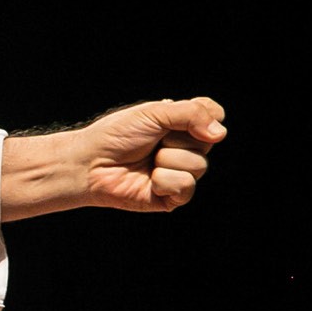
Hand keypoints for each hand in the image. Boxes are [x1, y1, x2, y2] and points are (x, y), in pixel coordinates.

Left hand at [1, 97, 225, 219]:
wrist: (91, 163)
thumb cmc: (117, 135)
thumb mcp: (154, 113)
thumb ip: (190, 114)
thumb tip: (220, 133)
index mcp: (182, 125)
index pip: (214, 115)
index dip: (201, 116)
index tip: (172, 117)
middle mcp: (185, 148)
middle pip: (208, 142)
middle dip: (175, 139)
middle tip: (151, 142)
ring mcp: (180, 173)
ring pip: (199, 165)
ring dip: (167, 160)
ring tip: (148, 162)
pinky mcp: (172, 197)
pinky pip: (186, 187)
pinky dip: (165, 181)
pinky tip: (149, 180)